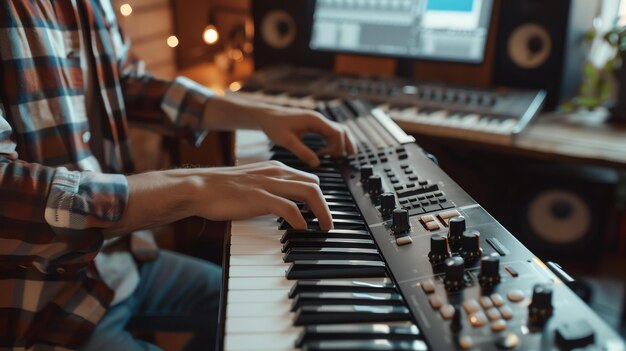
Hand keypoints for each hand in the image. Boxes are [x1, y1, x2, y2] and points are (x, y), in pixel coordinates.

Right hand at [190, 161, 332, 229]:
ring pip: (309, 193)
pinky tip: (302, 229)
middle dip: (326, 205)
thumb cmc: (221, 189)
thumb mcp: (252, 184)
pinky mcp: (260, 198)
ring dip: (322, 213)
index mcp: (275, 169)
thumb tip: (285, 207)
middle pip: (314, 185)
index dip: (320, 197)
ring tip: (324, 228)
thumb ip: (270, 190)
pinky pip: (290, 208)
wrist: (199, 188)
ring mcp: (269, 184)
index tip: (323, 213)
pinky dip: (300, 220)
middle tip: (328, 224)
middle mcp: (276, 173)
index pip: (309, 179)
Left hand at [254, 106, 356, 166]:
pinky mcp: (313, 125)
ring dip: (342, 143)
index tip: (326, 157)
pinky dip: (333, 141)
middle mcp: (318, 119)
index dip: (337, 147)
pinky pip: (329, 132)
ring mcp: (317, 121)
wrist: (265, 116)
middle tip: (343, 159)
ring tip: (342, 156)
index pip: (337, 133)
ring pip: (337, 130)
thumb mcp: (287, 142)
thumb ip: (303, 153)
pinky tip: (327, 152)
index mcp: (315, 121)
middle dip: (345, 145)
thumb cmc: (274, 126)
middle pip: (341, 131)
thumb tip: (317, 164)